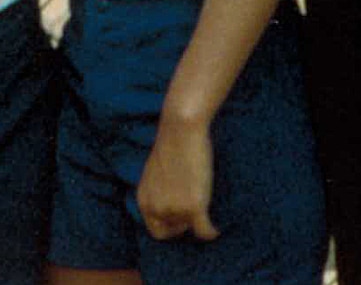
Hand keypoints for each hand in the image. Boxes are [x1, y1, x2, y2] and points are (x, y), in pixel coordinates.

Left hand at [136, 117, 219, 242]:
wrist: (182, 129)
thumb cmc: (172, 143)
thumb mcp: (156, 172)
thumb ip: (159, 191)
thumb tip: (172, 202)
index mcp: (144, 199)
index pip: (156, 230)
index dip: (170, 227)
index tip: (182, 220)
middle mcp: (156, 208)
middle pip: (174, 230)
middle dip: (185, 223)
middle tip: (196, 209)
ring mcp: (174, 208)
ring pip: (191, 228)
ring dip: (199, 220)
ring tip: (206, 206)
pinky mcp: (194, 206)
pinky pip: (205, 231)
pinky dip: (212, 232)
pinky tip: (217, 229)